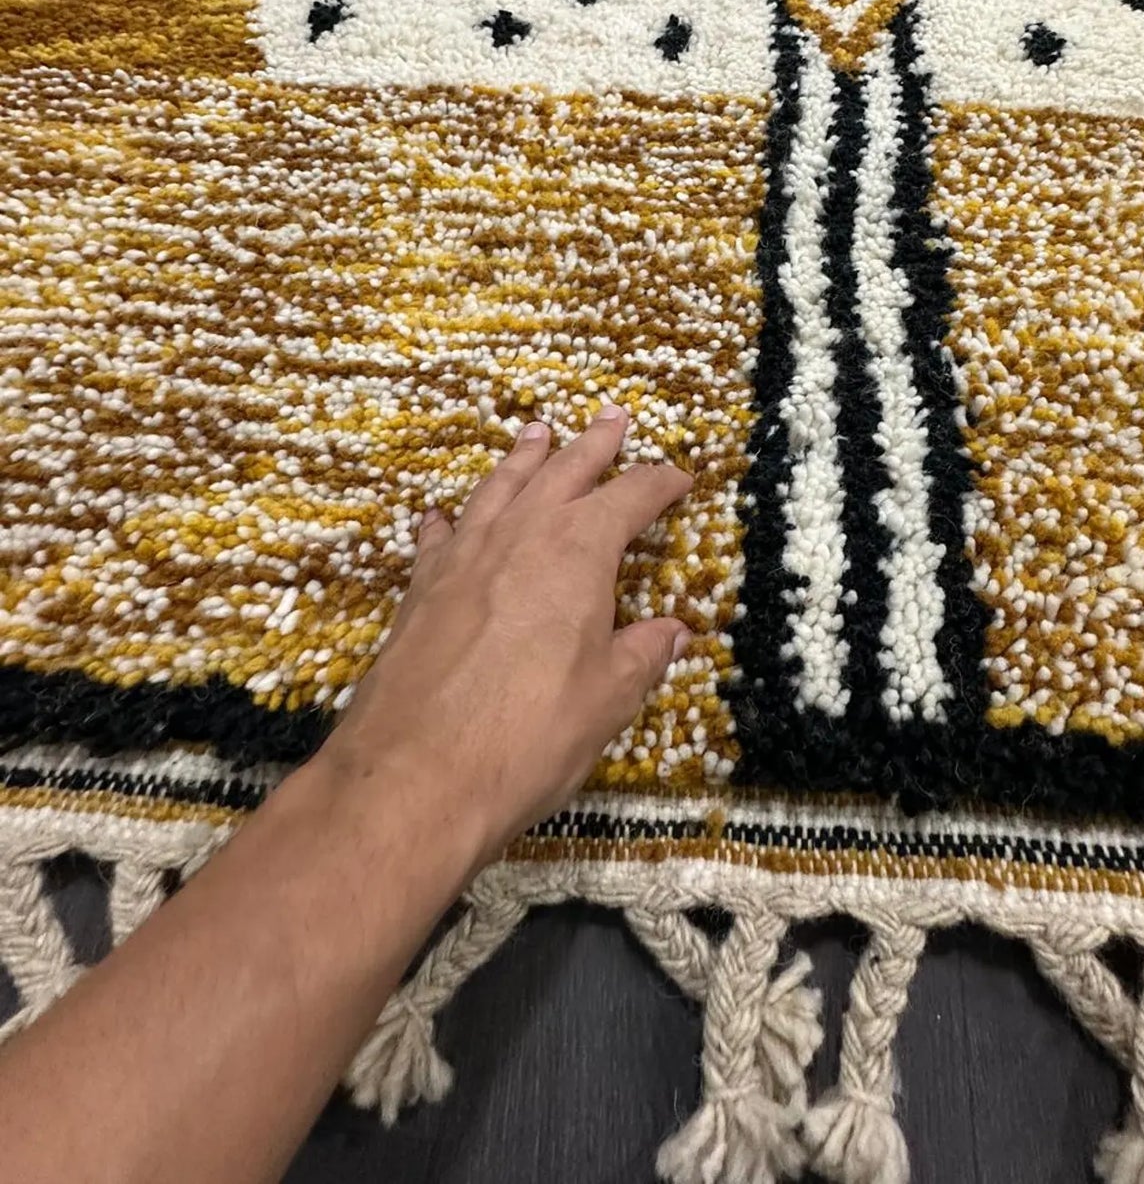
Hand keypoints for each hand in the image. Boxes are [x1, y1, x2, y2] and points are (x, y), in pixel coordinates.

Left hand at [319, 406, 691, 886]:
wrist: (414, 774)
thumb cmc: (529, 735)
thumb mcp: (607, 700)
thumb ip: (640, 656)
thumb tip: (671, 631)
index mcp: (578, 551)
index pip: (631, 499)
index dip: (659, 484)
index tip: (681, 476)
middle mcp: (520, 535)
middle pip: (563, 471)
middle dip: (594, 443)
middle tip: (613, 416)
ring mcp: (463, 557)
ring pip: (500, 487)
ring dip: (524, 459)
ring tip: (537, 433)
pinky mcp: (420, 589)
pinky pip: (442, 534)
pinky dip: (453, 518)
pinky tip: (445, 514)